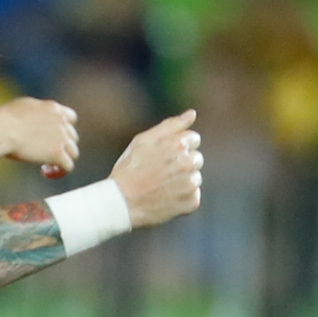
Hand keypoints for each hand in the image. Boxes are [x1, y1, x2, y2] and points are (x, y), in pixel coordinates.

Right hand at [0, 97, 79, 175]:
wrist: (2, 128)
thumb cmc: (3, 119)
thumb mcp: (23, 107)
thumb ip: (34, 113)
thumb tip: (29, 121)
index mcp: (53, 108)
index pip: (71, 118)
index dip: (64, 129)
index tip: (53, 137)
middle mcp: (61, 122)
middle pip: (72, 137)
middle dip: (62, 146)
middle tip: (45, 153)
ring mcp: (61, 138)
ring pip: (73, 153)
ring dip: (62, 159)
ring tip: (45, 166)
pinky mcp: (57, 153)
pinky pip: (68, 167)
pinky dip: (59, 172)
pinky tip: (45, 172)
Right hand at [109, 109, 202, 227]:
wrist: (121, 203)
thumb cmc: (129, 169)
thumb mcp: (143, 141)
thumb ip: (170, 125)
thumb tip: (192, 114)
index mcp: (179, 144)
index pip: (193, 139)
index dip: (177, 146)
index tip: (163, 155)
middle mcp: (189, 162)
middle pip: (196, 158)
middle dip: (182, 162)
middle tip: (160, 172)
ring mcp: (192, 183)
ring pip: (195, 177)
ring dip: (182, 181)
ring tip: (161, 186)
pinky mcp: (192, 202)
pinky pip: (193, 196)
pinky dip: (182, 198)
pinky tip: (165, 198)